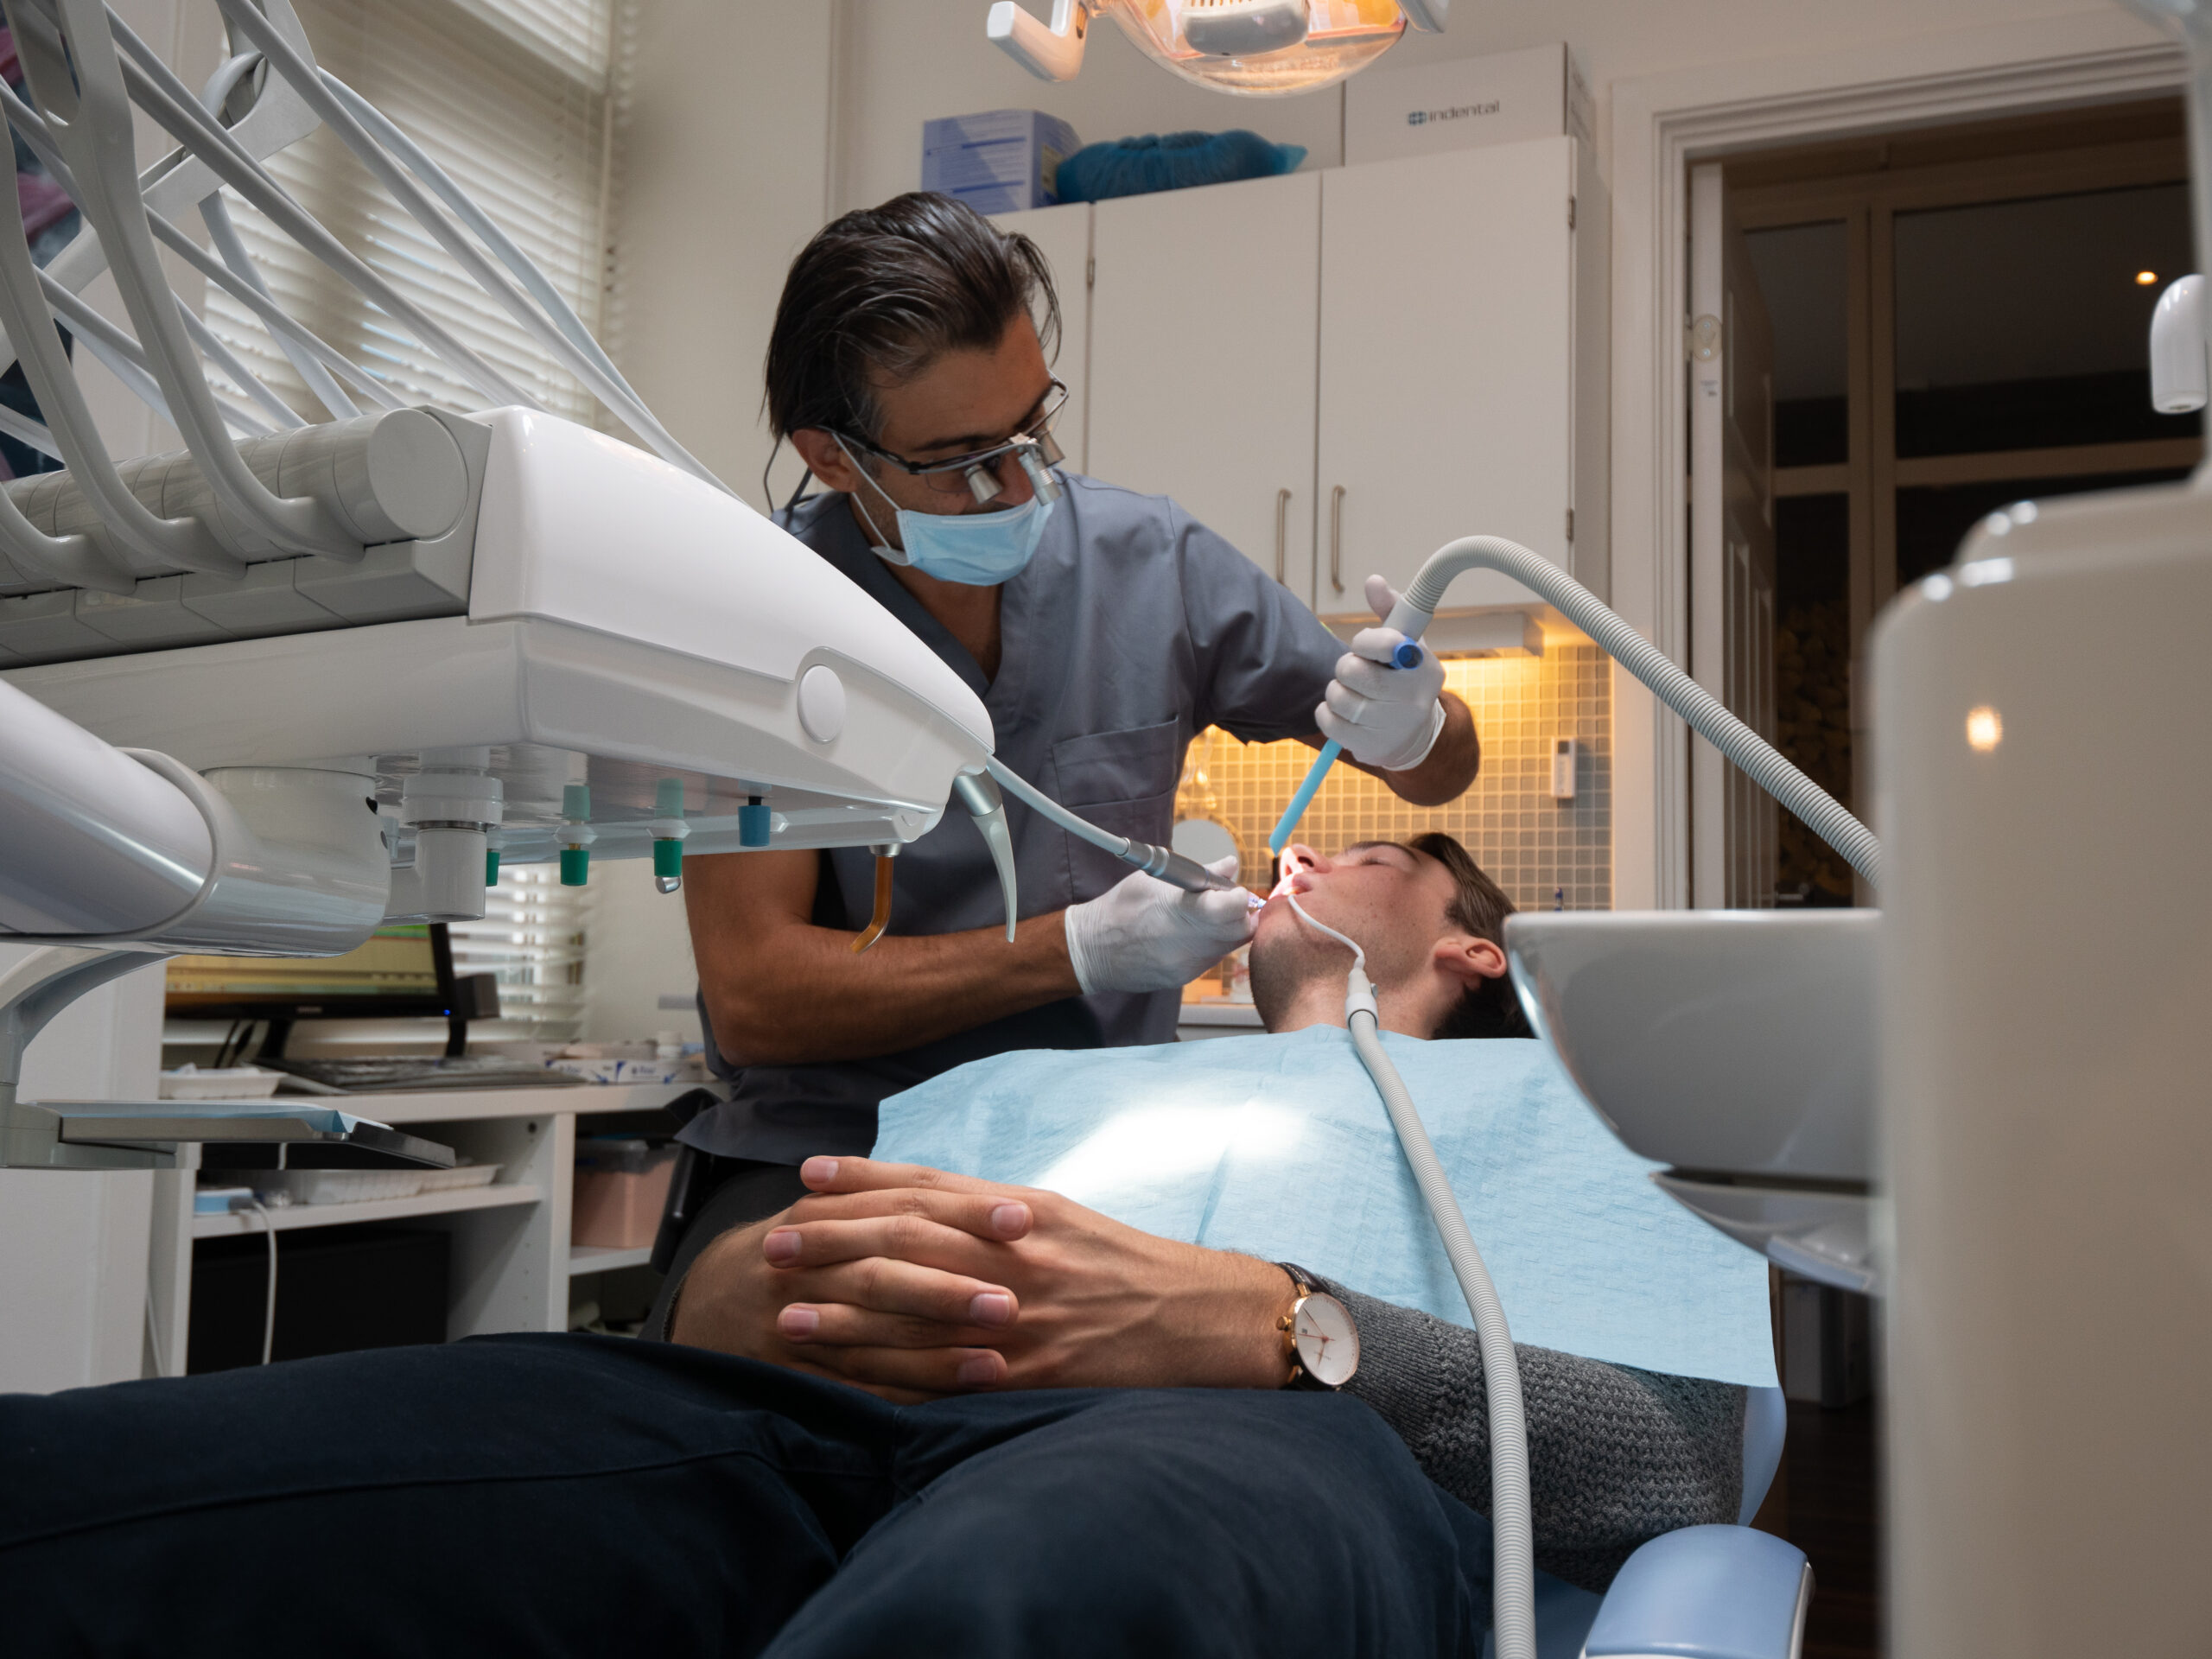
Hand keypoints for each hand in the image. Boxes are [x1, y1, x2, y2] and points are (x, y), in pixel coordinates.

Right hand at [667, 1176, 1036, 1400]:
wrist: (712, 1299)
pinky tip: (947, 1400)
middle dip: (949, 1288)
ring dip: (934, 1352)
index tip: (1022, 1218)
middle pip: (885, 1273)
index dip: (965, 1212)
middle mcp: (809, 1267)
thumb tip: (999, 1200)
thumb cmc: (802, 1248)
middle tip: (1011, 1301)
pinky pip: (857, 1387)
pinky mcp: (798, 1375)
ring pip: (871, 1337)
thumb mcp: (833, 1209)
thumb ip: (899, 1200)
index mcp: (825, 1214)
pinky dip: (904, 1392)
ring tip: (995, 1361)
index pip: (904, 1207)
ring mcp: (798, 1324)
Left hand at [768, 1156, 1290, 1392]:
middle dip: (835, 1243)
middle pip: (909, 1243)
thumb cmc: (1131, 1268)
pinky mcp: (1028, 1376)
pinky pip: (947, 1380)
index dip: (864, 1180)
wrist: (1204, 1321)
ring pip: (916, 1314)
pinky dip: (893, 1380)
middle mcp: (1018, 1257)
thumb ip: (997, 1210)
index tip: (807, 1177)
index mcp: (1026, 1212)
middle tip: (773, 1242)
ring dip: (846, 1316)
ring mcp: (1021, 1319)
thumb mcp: (1067, 1218)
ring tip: (788, 1315)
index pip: (930, 1189)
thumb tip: (926, 1201)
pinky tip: (850, 1383)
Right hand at [1063, 854, 1254, 993]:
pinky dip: (1211, 944)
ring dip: (1228, 929)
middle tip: (1227, 902)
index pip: (1234, 908)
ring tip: (1204, 916)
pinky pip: (1212, 959)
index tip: (1234, 890)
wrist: (1092, 950)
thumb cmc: (1121, 907)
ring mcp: (1187, 964)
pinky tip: (1190, 934)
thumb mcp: (1155, 880)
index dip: (1240, 897)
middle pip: (1242, 931)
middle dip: (1242, 915)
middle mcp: (1188, 942)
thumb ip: (1200, 873)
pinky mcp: (1184, 978)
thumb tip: (1231, 865)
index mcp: (1181, 910)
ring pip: (1230, 946)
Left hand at [1315, 574, 1447, 771]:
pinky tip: (1343, 713)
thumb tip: (1373, 581)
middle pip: (1353, 671)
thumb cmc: (1403, 678)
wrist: (1414, 735)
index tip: (1364, 646)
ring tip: (1352, 693)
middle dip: (1346, 668)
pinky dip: (1327, 714)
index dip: (1365, 642)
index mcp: (1422, 667)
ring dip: (1336, 691)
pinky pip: (1329, 722)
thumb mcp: (1406, 642)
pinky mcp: (1372, 748)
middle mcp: (1413, 699)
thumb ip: (1390, 609)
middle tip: (1356, 672)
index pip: (1385, 643)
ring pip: (1338, 697)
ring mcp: (1393, 726)